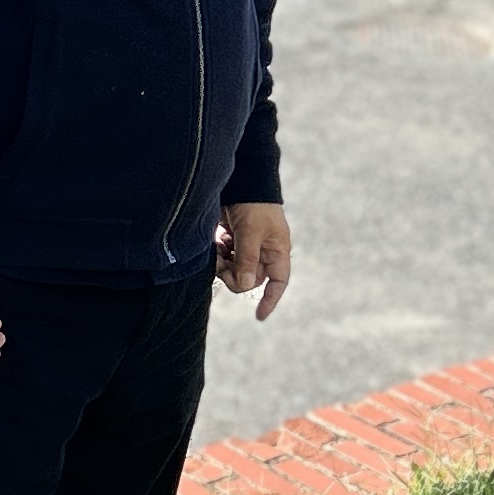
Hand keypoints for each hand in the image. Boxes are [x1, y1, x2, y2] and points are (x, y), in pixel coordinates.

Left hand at [215, 203, 292, 319]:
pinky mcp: (231, 238)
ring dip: (223, 264)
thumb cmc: (254, 204)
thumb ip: (247, 261)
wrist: (241, 177)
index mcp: (276, 251)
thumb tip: (244, 287)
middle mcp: (263, 251)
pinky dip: (218, 253)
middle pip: (249, 279)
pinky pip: (224, 256)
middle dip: (235, 275)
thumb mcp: (251, 233)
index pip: (278, 282)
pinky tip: (215, 240)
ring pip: (233, 269)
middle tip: (222, 265)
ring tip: (217, 247)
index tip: (259, 316)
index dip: (270, 300)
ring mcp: (246, 245)